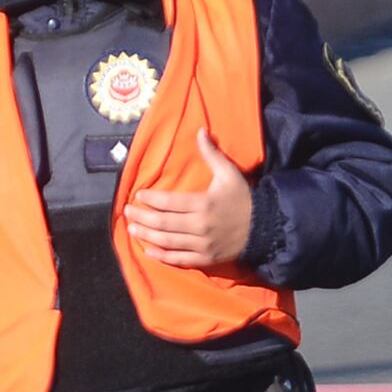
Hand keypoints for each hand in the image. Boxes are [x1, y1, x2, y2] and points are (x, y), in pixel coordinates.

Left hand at [122, 141, 255, 270]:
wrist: (264, 228)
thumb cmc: (243, 199)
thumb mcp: (229, 173)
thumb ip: (212, 154)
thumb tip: (200, 131)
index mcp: (204, 203)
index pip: (170, 202)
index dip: (151, 199)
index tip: (138, 195)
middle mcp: (201, 225)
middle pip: (164, 222)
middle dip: (142, 217)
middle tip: (127, 212)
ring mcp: (203, 244)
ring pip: (168, 241)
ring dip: (147, 235)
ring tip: (132, 228)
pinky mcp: (206, 258)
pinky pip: (180, 259)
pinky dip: (163, 256)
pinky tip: (149, 251)